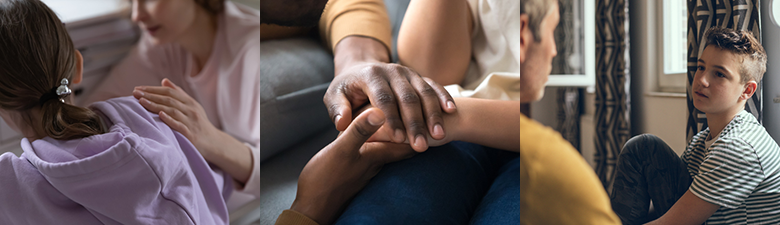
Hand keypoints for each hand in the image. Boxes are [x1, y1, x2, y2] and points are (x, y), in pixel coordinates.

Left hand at [133, 78, 252, 182]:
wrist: (214, 142)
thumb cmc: (200, 124)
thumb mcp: (192, 106)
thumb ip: (179, 93)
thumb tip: (164, 81)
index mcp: (190, 102)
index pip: (169, 92)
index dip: (153, 89)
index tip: (138, 88)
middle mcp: (191, 110)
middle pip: (169, 100)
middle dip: (150, 95)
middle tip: (135, 93)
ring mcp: (191, 122)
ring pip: (172, 110)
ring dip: (156, 105)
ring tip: (141, 101)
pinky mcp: (191, 134)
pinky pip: (179, 125)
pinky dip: (170, 119)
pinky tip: (160, 115)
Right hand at [291, 108, 416, 224]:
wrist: (312, 208)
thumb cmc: (324, 179)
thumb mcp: (341, 150)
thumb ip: (360, 131)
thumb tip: (380, 111)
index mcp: (376, 155)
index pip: (407, 141)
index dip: (419, 127)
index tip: (429, 113)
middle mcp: (376, 163)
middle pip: (402, 147)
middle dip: (411, 132)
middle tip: (422, 116)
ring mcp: (366, 169)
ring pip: (389, 150)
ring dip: (396, 137)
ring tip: (402, 121)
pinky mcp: (355, 172)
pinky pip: (375, 154)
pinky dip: (380, 144)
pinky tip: (374, 139)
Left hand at [325, 61, 455, 151]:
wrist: (361, 66)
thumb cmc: (347, 89)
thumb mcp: (335, 96)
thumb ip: (338, 110)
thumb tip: (342, 124)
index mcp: (371, 75)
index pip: (383, 98)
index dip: (392, 119)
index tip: (398, 139)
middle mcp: (392, 70)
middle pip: (407, 97)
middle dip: (415, 123)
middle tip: (421, 145)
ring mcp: (408, 72)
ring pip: (424, 92)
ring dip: (432, 115)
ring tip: (439, 136)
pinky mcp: (418, 76)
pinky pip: (434, 86)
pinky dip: (443, 98)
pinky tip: (451, 112)